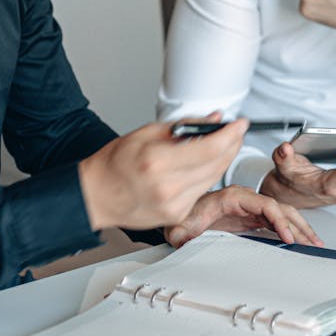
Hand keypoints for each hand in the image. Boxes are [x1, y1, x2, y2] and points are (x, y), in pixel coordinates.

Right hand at [78, 113, 245, 230]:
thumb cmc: (115, 163)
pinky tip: (206, 164)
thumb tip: (214, 120)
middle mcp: (168, 187)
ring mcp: (173, 205)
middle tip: (236, 131)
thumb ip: (185, 126)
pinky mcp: (176, 215)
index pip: (210, 147)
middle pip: (217, 164)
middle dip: (232, 144)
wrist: (96, 196)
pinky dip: (208, 175)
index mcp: (158, 161)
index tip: (239, 124)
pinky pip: (202, 191)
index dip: (231, 134)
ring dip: (224, 159)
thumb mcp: (147, 133)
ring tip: (224, 143)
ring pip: (214, 178)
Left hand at [163, 186, 321, 246]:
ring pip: (282, 214)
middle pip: (279, 208)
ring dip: (300, 227)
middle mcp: (245, 200)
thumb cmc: (182, 214)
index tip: (288, 237)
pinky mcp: (250, 218)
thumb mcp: (179, 226)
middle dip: (298, 224)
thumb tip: (185, 240)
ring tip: (314, 242)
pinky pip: (275, 222)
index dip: (279, 220)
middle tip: (312, 242)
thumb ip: (182, 233)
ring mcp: (249, 208)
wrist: (179, 212)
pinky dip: (290, 230)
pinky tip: (300, 240)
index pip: (264, 205)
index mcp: (232, 197)